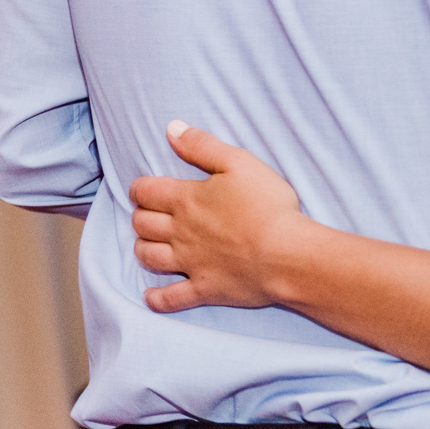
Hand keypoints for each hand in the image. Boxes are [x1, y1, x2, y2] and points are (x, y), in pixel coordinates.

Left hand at [130, 121, 308, 313]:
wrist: (288, 253)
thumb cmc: (268, 205)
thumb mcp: (239, 162)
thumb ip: (202, 145)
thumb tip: (171, 129)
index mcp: (185, 200)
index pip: (145, 191)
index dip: (140, 188)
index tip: (145, 189)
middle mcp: (179, 232)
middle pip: (142, 224)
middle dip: (141, 217)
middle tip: (150, 215)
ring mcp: (190, 263)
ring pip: (148, 257)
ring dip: (144, 249)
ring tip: (149, 245)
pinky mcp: (204, 289)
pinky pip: (171, 298)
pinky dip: (157, 299)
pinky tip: (149, 297)